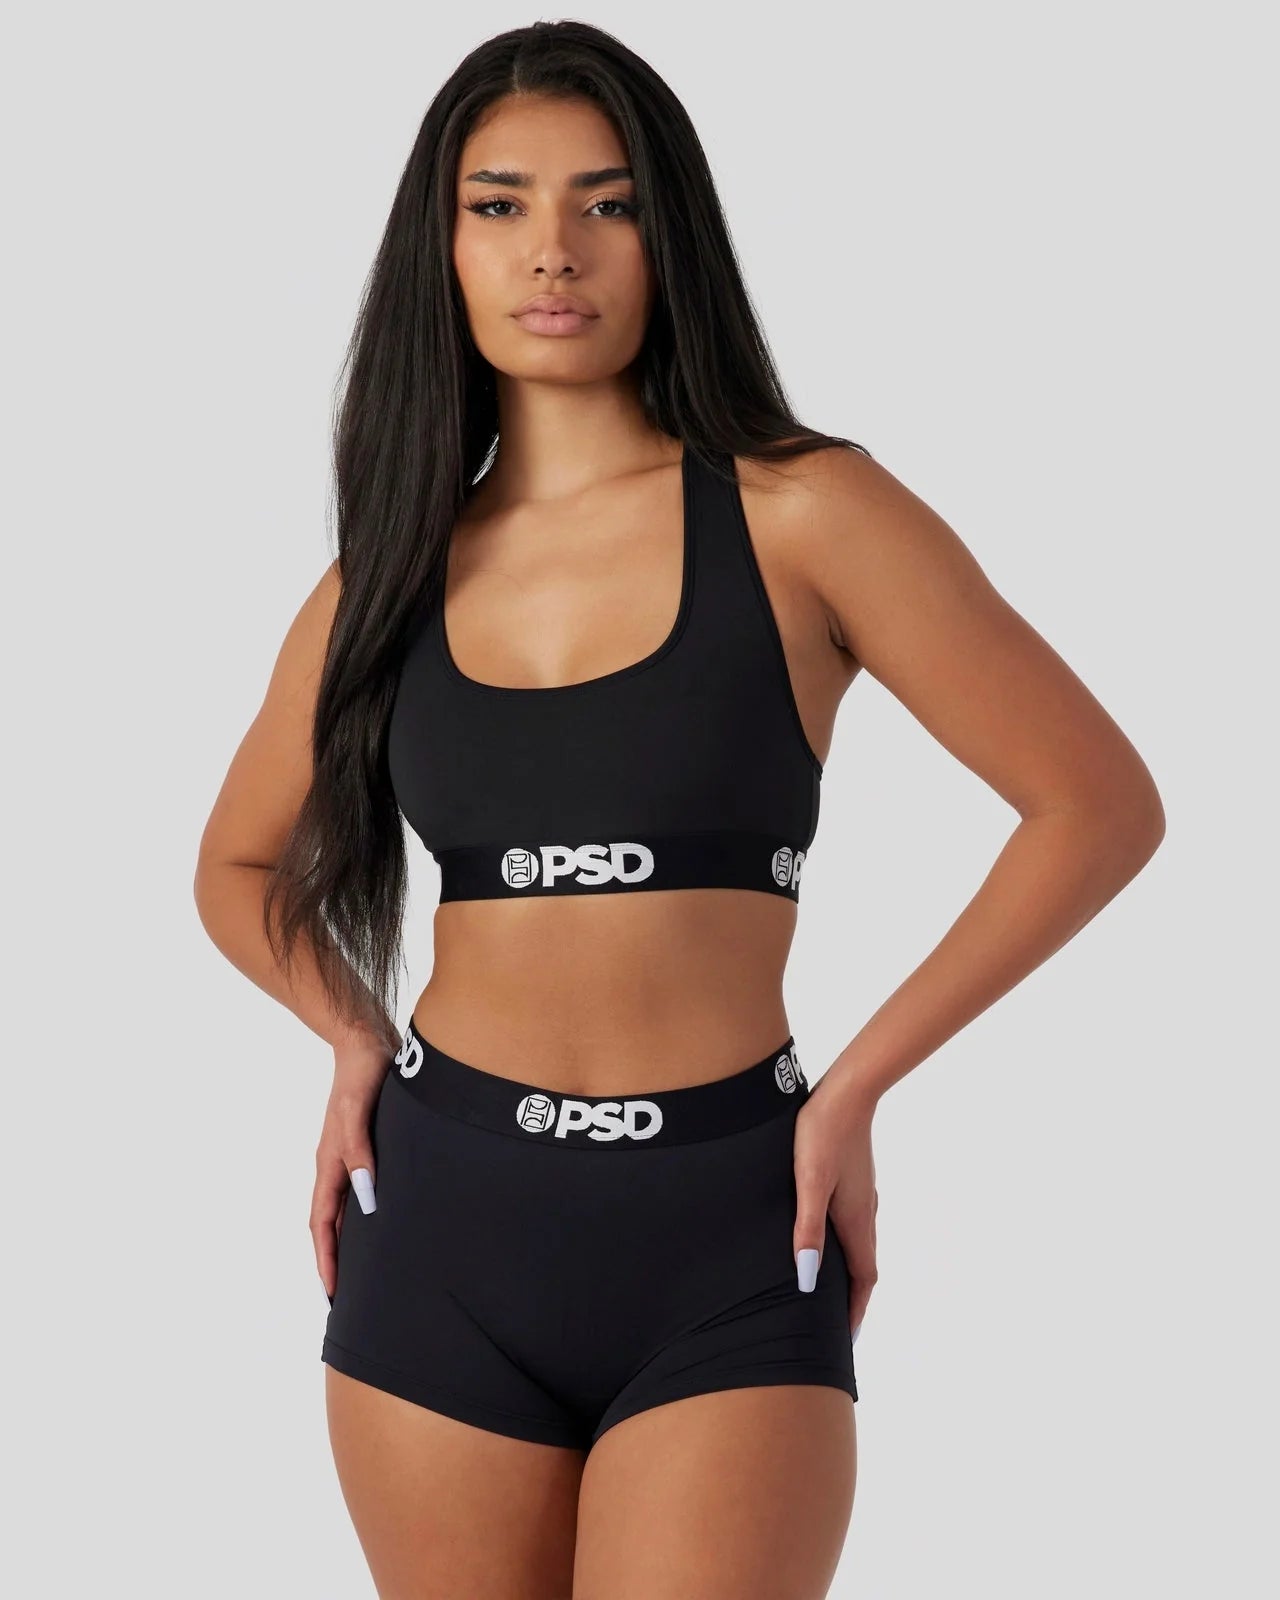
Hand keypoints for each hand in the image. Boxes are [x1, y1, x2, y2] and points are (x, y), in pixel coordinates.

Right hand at [311, 1026, 394, 1301]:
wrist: (365, 1042)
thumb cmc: (363, 1075)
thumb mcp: (360, 1112)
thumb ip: (360, 1152)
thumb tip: (363, 1196)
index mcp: (329, 1163)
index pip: (322, 1224)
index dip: (327, 1259)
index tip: (332, 1294)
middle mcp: (335, 1165)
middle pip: (330, 1224)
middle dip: (335, 1261)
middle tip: (347, 1298)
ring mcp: (347, 1157)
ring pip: (344, 1210)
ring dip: (349, 1242)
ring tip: (364, 1273)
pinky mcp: (364, 1146)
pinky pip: (358, 1191)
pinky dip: (363, 1215)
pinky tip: (381, 1222)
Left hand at [791, 1072, 878, 1340]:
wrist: (847, 1091)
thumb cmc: (823, 1135)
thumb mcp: (809, 1184)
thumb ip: (807, 1230)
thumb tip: (805, 1279)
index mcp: (856, 1220)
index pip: (863, 1279)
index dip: (855, 1310)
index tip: (846, 1340)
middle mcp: (865, 1212)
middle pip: (863, 1266)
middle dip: (852, 1297)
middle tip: (836, 1324)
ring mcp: (861, 1194)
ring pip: (858, 1244)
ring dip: (848, 1271)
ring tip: (828, 1289)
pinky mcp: (853, 1178)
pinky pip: (852, 1224)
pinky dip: (843, 1245)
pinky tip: (825, 1237)